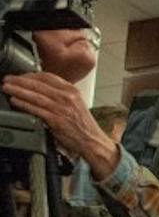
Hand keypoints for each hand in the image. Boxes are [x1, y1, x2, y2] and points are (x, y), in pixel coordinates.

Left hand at [1, 72, 119, 174]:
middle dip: (20, 81)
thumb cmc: (82, 125)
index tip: (19, 76)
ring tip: (6, 88)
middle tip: (7, 79)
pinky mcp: (56, 120)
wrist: (92, 141)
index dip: (30, 75)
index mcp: (72, 90)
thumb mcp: (75, 104)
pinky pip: (36, 109)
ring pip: (35, 95)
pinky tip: (15, 101)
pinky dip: (24, 104)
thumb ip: (60, 95)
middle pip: (39, 84)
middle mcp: (68, 97)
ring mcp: (62, 108)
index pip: (48, 76)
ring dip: (18, 90)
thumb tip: (40, 89)